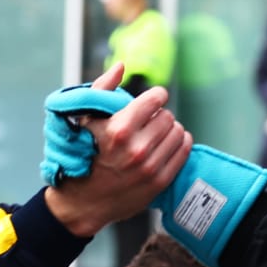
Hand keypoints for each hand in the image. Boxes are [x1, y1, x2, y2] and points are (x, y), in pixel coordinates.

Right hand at [45, 64, 192, 236]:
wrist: (82, 202)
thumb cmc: (82, 155)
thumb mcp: (85, 120)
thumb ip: (103, 89)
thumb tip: (120, 65)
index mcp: (119, 129)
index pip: (155, 99)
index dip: (156, 96)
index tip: (153, 100)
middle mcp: (137, 148)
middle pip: (168, 116)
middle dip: (160, 115)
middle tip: (151, 121)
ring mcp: (150, 167)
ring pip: (178, 132)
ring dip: (171, 130)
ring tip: (158, 134)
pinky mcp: (159, 182)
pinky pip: (184, 151)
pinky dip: (180, 144)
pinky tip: (168, 144)